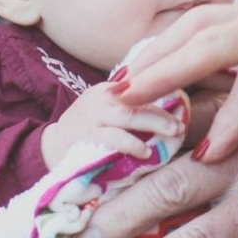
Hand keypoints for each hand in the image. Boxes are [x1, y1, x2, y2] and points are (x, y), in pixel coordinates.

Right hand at [42, 81, 184, 168]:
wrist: (52, 145)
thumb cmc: (88, 127)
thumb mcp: (108, 107)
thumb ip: (133, 105)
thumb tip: (173, 107)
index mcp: (111, 88)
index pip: (142, 84)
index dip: (165, 90)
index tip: (185, 102)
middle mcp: (103, 98)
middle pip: (140, 98)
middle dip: (164, 111)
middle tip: (182, 123)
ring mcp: (95, 117)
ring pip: (130, 116)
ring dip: (155, 125)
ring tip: (173, 134)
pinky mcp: (89, 137)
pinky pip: (115, 139)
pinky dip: (133, 144)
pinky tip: (146, 152)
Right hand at [117, 0, 237, 158]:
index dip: (235, 114)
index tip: (208, 155)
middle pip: (218, 34)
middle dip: (168, 69)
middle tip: (121, 101)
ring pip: (206, 22)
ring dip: (161, 51)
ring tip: (119, 84)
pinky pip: (212, 24)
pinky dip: (175, 44)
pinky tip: (148, 69)